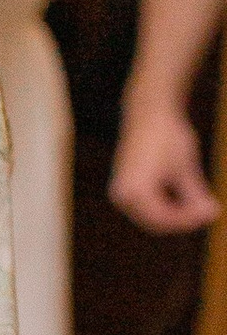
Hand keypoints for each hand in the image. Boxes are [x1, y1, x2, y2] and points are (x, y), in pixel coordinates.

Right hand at [111, 89, 219, 232]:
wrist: (149, 112)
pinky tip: (185, 195)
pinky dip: (167, 205)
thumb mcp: (185, 167)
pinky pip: (147, 207)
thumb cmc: (168, 135)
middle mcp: (123, 196)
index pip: (164, 219)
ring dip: (176, 213)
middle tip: (209, 210)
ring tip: (200, 202)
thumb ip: (196, 194)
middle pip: (156, 222)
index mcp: (135, 191)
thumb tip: (212, 214)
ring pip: (152, 216)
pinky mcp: (126, 188)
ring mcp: (121, 193)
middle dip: (183, 218)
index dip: (189, 219)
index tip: (212, 212)